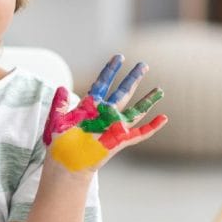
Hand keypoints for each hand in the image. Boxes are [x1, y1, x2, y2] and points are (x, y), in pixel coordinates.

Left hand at [43, 54, 167, 171]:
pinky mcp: (119, 141)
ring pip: (135, 110)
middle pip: (122, 92)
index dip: (110, 70)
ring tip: (160, 90)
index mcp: (89, 107)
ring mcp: (113, 127)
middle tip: (143, 65)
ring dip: (148, 100)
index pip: (102, 84)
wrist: (66, 163)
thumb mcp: (57, 120)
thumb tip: (62, 87)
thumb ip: (60, 103)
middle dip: (132, 78)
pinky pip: (139, 133)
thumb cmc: (59, 143)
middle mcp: (104, 114)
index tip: (119, 57)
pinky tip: (164, 118)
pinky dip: (152, 127)